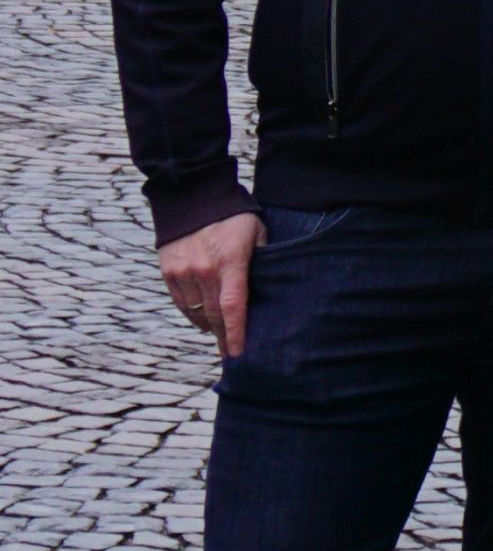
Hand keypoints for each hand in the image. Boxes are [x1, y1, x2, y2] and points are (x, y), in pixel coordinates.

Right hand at [157, 214, 260, 361]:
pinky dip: (193, 314)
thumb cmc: (233, 216)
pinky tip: (203, 317)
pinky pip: (182, 304)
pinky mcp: (168, 271)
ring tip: (219, 333)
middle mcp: (204, 269)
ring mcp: (183, 271)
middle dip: (223, 336)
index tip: (238, 353)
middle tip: (231, 351)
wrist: (192, 196)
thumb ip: (261, 260)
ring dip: (208, 326)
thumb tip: (266, 289)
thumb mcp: (257, 232)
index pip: (233, 306)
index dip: (236, 333)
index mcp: (230, 261)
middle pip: (214, 315)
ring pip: (197, 313)